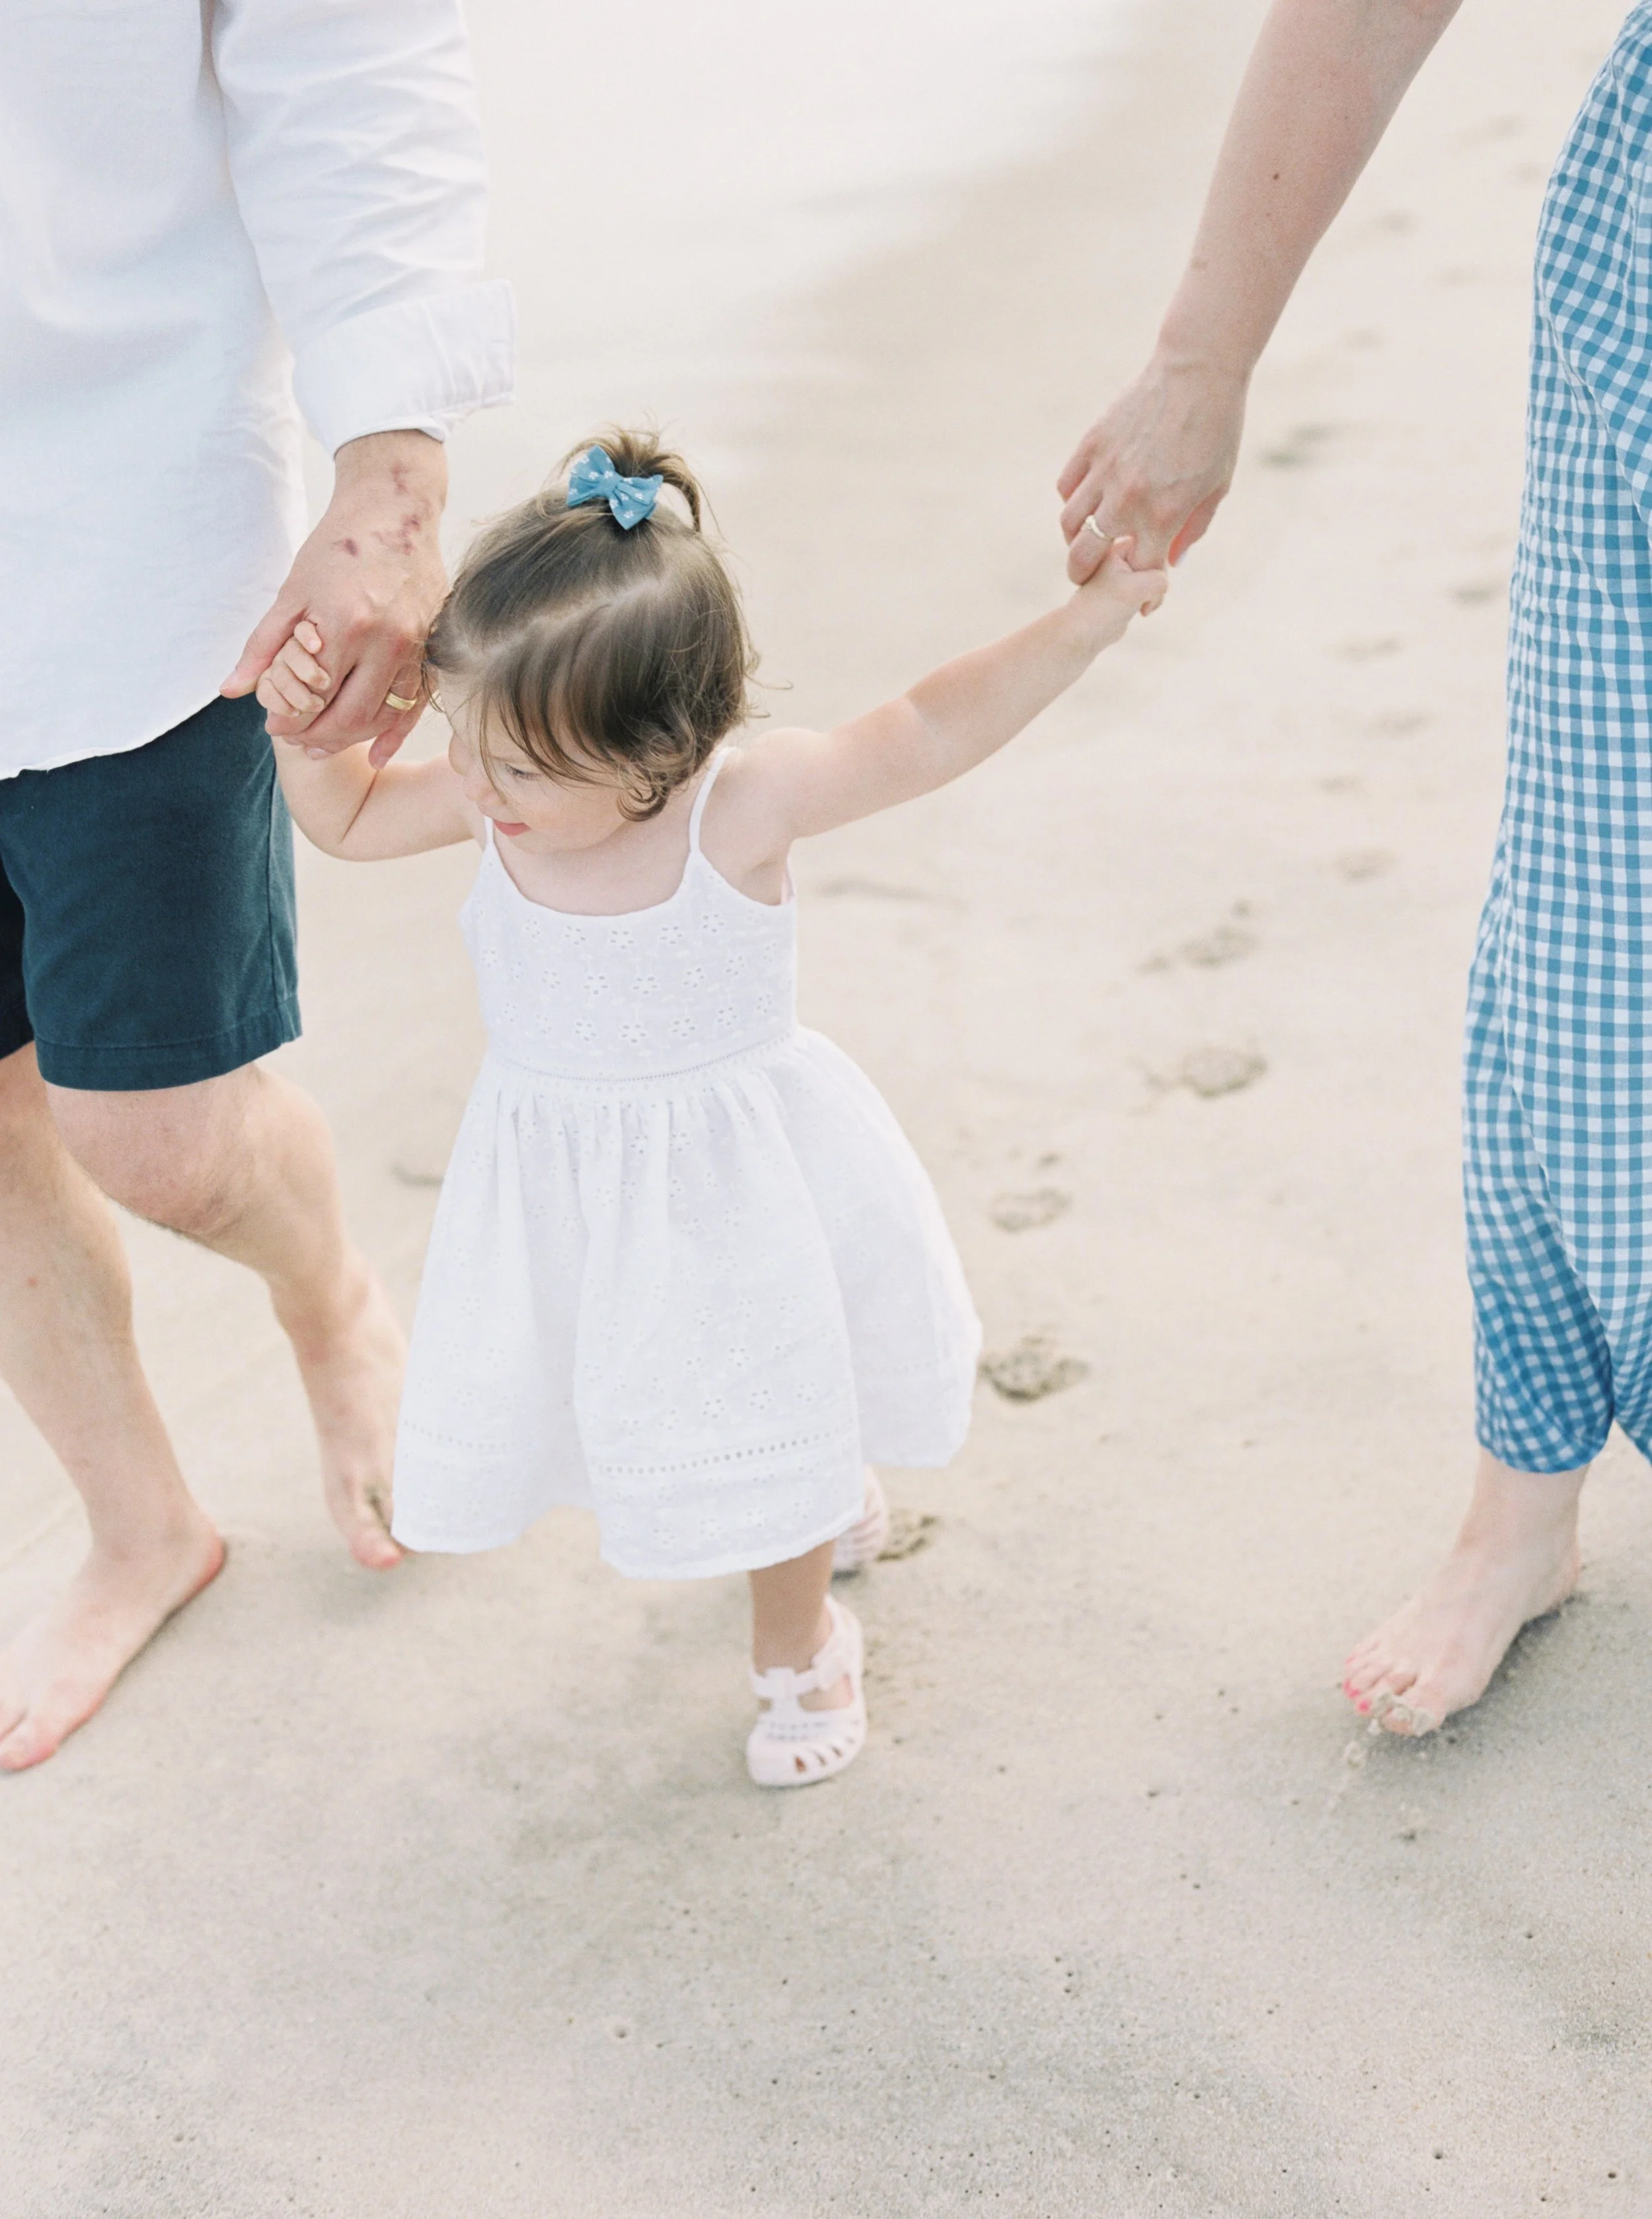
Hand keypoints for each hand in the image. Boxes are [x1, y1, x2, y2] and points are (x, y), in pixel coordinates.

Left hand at [223, 429, 446, 766]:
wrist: (396, 511)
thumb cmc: (340, 545)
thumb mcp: (293, 590)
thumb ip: (264, 644)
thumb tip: (232, 689)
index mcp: (345, 623)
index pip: (314, 695)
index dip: (290, 719)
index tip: (274, 728)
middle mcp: (386, 641)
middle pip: (349, 715)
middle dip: (318, 737)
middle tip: (297, 744)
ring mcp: (414, 647)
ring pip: (383, 715)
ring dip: (352, 739)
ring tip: (324, 748)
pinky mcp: (432, 648)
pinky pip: (415, 704)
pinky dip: (395, 734)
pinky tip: (378, 754)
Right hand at [1057, 353, 1247, 583]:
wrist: (1198, 370)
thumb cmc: (1217, 428)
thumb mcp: (1218, 485)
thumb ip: (1193, 529)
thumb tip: (1171, 563)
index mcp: (1163, 513)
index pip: (1139, 574)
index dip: (1142, 594)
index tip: (1144, 600)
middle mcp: (1127, 497)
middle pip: (1085, 559)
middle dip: (1085, 577)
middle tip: (1089, 577)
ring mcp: (1104, 470)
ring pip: (1069, 524)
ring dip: (1074, 541)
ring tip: (1086, 541)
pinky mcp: (1091, 444)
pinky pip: (1067, 487)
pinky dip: (1072, 501)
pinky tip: (1087, 501)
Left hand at [1071, 536, 1169, 644]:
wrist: (1085, 633)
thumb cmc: (1104, 607)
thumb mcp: (1139, 587)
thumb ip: (1161, 577)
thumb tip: (1164, 583)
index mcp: (1117, 545)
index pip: (1152, 544)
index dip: (1154, 567)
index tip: (1137, 585)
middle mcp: (1120, 554)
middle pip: (1156, 561)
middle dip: (1155, 583)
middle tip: (1141, 598)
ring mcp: (1124, 570)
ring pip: (1156, 577)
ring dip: (1153, 594)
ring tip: (1139, 606)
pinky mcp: (1128, 586)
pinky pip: (1152, 588)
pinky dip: (1150, 600)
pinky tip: (1141, 610)